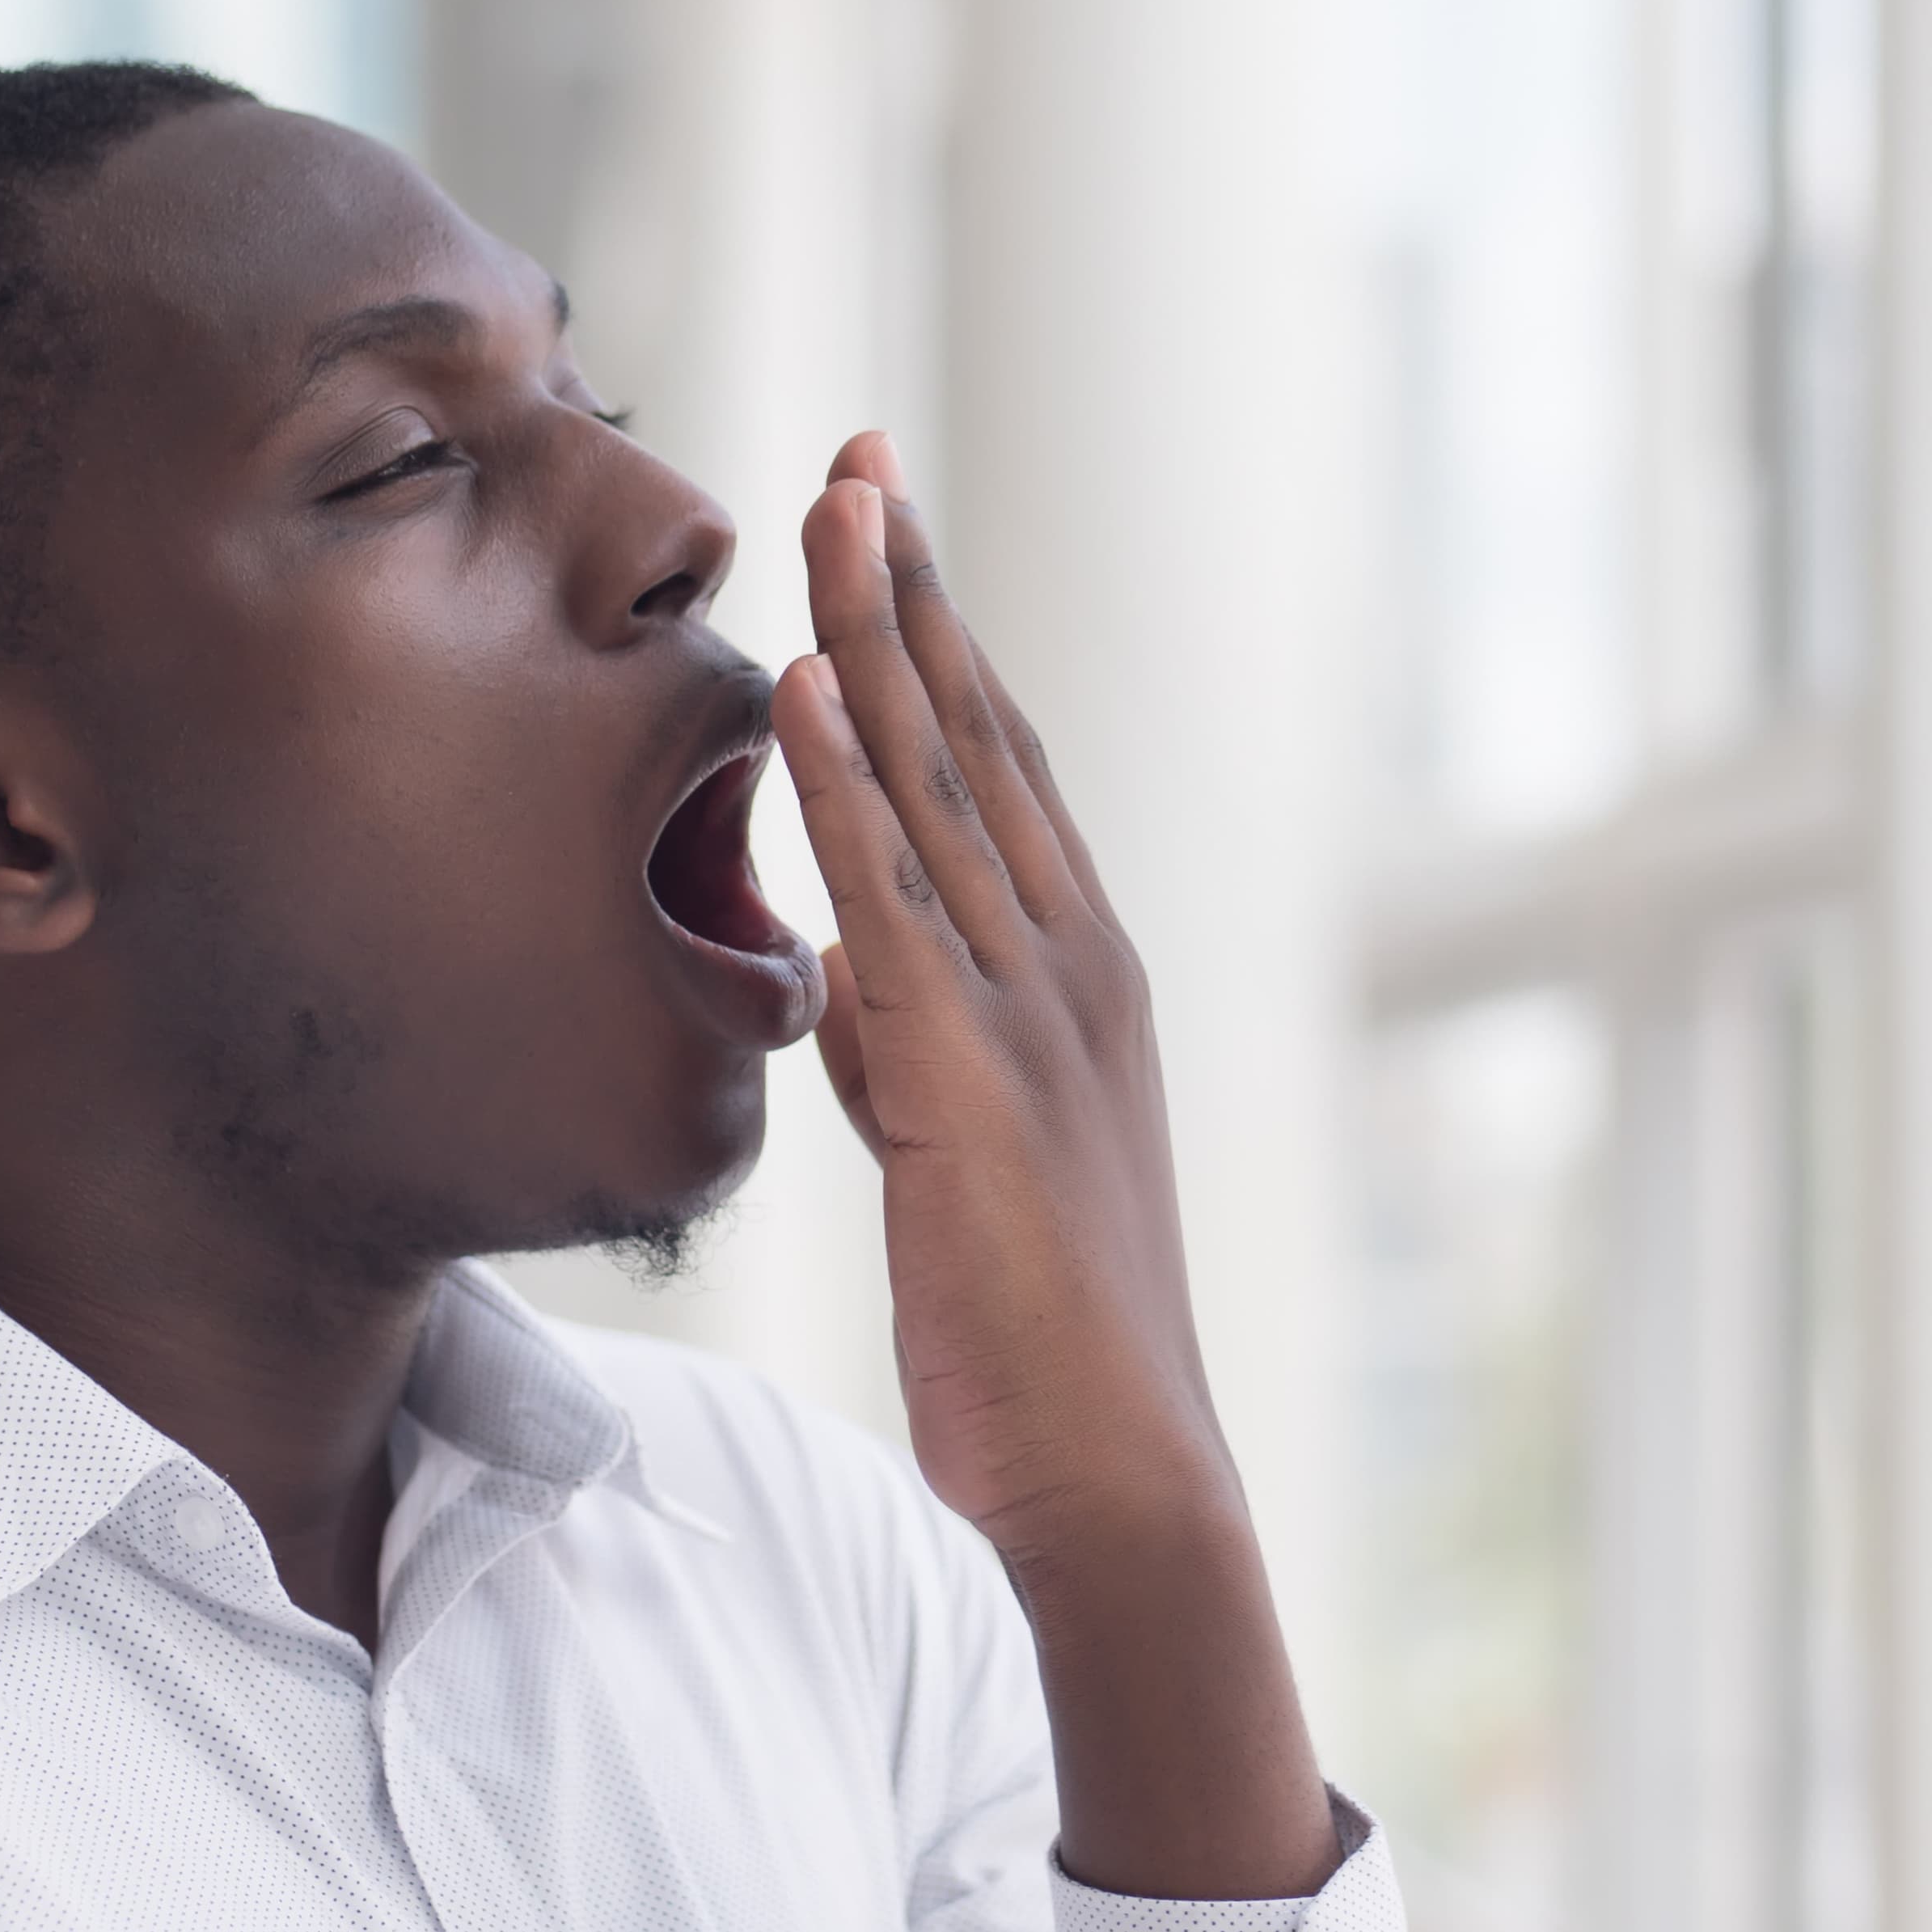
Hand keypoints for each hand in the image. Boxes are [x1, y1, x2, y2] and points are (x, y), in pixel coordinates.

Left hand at [771, 431, 1338, 1900]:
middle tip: (863, 455)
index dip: (940, 642)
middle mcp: (1071, 965)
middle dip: (915, 590)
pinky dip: (853, 790)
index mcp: (1076, 977)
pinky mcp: (973, 1087)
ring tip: (835, 505)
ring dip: (885, 637)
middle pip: (982, 739)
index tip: (886, 526)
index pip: (998, 772)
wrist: (1119, 1477)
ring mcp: (1031, 1016)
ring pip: (947, 789)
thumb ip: (906, 1045)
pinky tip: (811, 688)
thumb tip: (835, 971)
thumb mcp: (965, 1151)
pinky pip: (897, 909)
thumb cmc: (1042, 1332)